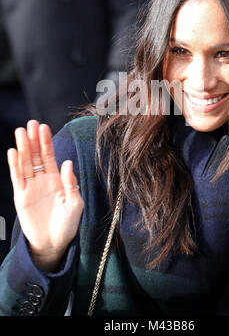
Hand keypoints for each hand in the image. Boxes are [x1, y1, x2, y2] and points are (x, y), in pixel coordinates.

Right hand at [7, 120, 83, 271]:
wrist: (54, 244)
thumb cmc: (68, 225)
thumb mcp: (75, 204)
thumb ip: (71, 184)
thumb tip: (67, 162)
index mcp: (57, 180)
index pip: (50, 156)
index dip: (47, 142)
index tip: (43, 127)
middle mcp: (42, 180)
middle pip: (36, 156)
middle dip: (34, 140)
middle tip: (31, 123)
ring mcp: (31, 187)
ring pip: (26, 163)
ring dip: (23, 148)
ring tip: (20, 132)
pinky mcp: (21, 197)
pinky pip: (17, 178)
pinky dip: (15, 165)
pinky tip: (13, 152)